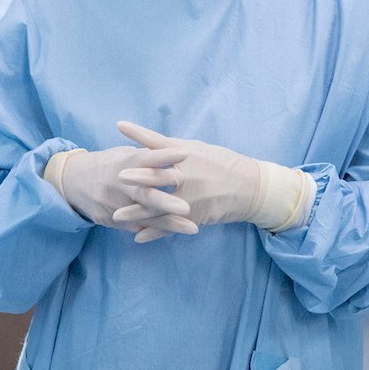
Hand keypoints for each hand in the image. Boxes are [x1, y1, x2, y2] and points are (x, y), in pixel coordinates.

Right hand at [44, 144, 197, 237]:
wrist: (72, 182)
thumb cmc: (106, 165)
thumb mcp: (122, 154)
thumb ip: (146, 156)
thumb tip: (176, 152)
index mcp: (124, 163)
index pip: (146, 158)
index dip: (164, 156)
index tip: (185, 153)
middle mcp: (120, 184)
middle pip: (144, 194)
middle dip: (165, 202)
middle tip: (186, 207)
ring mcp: (115, 204)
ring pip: (144, 216)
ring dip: (169, 223)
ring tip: (192, 228)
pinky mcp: (113, 219)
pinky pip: (137, 227)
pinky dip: (157, 230)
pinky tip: (177, 234)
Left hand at [115, 121, 313, 242]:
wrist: (252, 188)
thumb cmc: (220, 163)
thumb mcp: (194, 148)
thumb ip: (164, 144)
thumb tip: (135, 132)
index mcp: (187, 157)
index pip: (160, 149)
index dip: (141, 143)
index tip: (121, 139)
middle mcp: (189, 176)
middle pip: (160, 178)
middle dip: (139, 179)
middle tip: (118, 179)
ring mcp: (192, 198)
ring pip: (161, 207)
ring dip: (138, 213)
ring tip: (116, 216)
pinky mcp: (196, 217)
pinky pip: (172, 227)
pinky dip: (155, 233)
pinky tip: (137, 237)